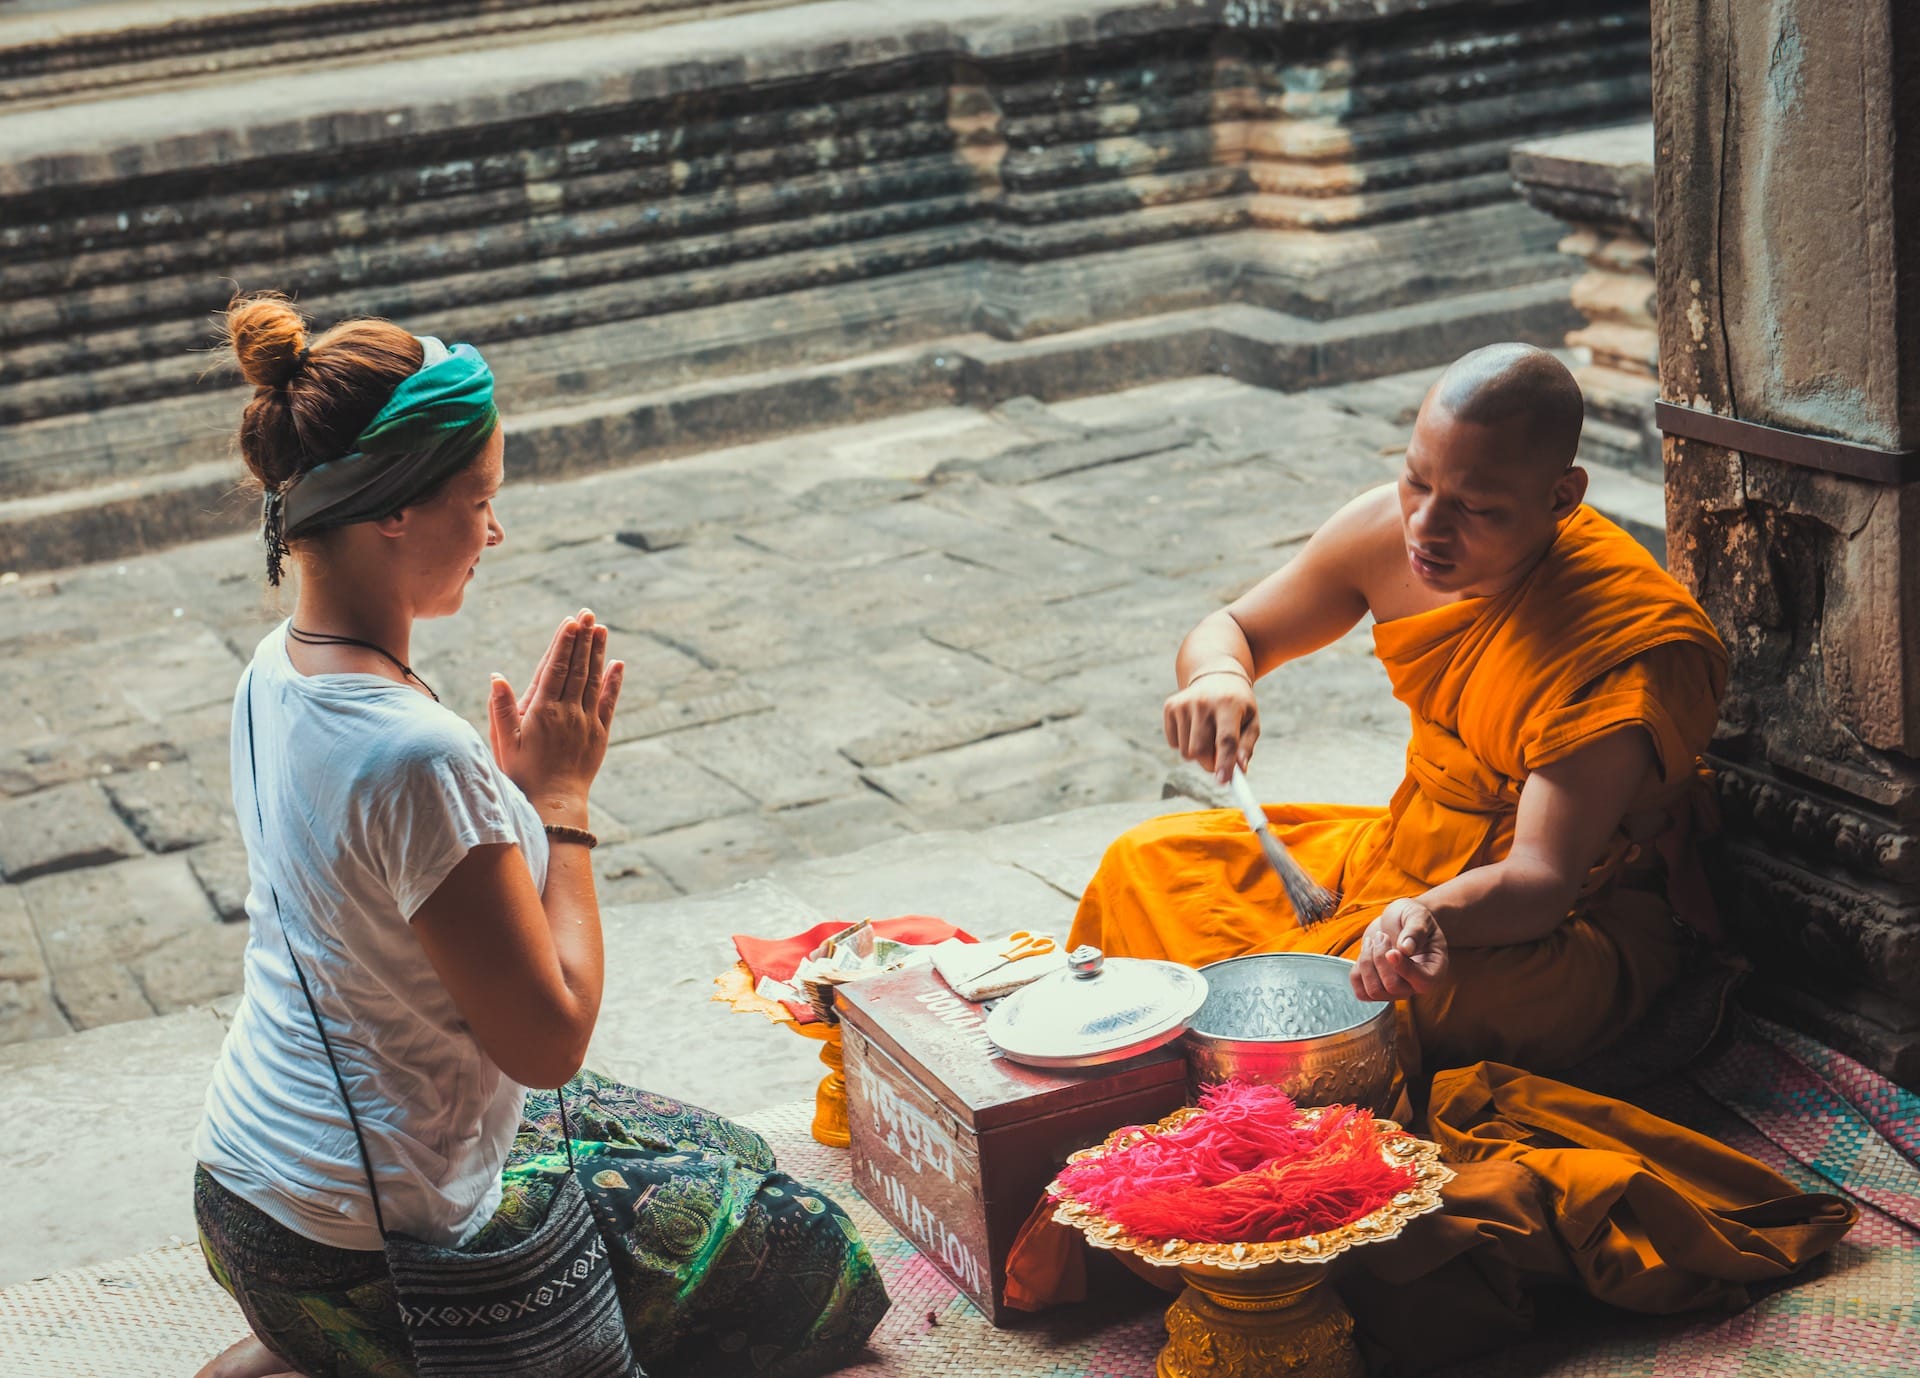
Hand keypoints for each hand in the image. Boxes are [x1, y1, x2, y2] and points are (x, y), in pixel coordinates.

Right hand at [488, 610, 623, 813]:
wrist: (554, 803)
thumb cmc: (522, 774)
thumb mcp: (503, 742)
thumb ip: (501, 708)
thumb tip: (497, 676)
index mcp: (542, 710)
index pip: (556, 668)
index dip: (564, 643)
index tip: (571, 621)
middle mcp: (568, 712)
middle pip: (578, 668)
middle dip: (582, 638)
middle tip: (588, 613)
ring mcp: (586, 722)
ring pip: (594, 680)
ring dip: (598, 653)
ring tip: (601, 628)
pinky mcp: (599, 734)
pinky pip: (608, 702)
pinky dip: (613, 682)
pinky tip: (617, 664)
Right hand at [1163, 671, 1259, 783]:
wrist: (1215, 675)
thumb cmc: (1238, 704)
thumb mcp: (1251, 721)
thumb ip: (1246, 747)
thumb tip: (1239, 770)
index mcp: (1228, 705)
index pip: (1225, 739)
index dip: (1224, 763)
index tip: (1222, 782)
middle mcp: (1204, 702)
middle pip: (1200, 750)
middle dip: (1210, 763)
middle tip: (1219, 759)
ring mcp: (1184, 703)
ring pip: (1186, 752)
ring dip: (1198, 754)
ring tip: (1208, 736)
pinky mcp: (1170, 707)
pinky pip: (1174, 744)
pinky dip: (1185, 744)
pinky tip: (1194, 728)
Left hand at [1350, 899, 1448, 1001]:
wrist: (1399, 922)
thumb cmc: (1413, 918)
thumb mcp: (1418, 915)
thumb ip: (1415, 930)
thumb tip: (1406, 949)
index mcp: (1434, 969)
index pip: (1423, 982)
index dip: (1404, 969)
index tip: (1391, 951)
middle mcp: (1416, 985)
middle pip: (1392, 986)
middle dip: (1380, 957)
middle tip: (1382, 936)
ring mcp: (1396, 990)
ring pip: (1374, 991)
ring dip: (1366, 962)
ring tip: (1372, 941)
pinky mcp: (1377, 987)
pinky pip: (1361, 991)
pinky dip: (1357, 970)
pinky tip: (1366, 952)